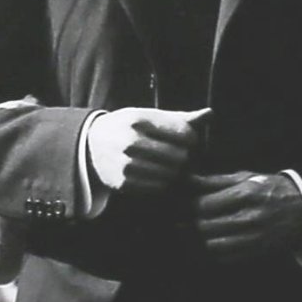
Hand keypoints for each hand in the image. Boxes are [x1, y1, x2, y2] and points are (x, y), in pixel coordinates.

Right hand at [86, 106, 207, 193]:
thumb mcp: (148, 116)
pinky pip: (158, 188)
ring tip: (168, 164)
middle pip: (180, 156)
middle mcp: (130, 142)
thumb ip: (179, 118)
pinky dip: (162, 183)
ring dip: (175, 172)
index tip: (187, 140)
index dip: (192, 139)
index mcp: (139, 120)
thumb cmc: (127, 127)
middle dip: (185, 157)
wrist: (90, 145)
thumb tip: (210, 114)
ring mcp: (125, 165)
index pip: (184, 134)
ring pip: (171, 174)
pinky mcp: (123, 184)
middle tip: (179, 155)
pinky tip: (156, 174)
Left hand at [191, 170, 301, 261]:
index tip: (183, 205)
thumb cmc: (271, 190)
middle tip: (184, 219)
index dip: (188, 207)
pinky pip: (224, 257)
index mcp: (246, 194)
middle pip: (204, 226)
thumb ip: (216, 181)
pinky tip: (209, 243)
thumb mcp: (247, 178)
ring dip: (200, 239)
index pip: (204, 205)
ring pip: (212, 245)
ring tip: (194, 232)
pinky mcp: (256, 252)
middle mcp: (249, 218)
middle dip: (191, 223)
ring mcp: (253, 238)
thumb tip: (188, 180)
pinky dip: (212, 252)